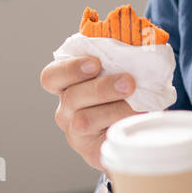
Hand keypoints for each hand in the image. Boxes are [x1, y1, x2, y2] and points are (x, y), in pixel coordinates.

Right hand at [40, 56, 137, 170]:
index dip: (70, 69)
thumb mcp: (116, 70)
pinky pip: (102, 143)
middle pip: (72, 97)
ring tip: (140, 105)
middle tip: (129, 83)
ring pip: (85, 121)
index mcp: (66, 86)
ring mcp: (76, 133)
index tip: (95, 63)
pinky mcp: (92, 152)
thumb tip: (137, 40)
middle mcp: (66, 110)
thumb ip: (117, 57)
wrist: (136, 128)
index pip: (52, 77)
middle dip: (102, 88)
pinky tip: (138, 121)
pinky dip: (121, 130)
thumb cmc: (124, 91)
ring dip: (115, 110)